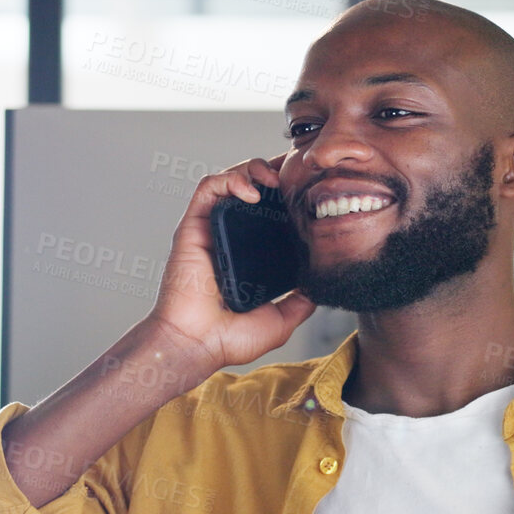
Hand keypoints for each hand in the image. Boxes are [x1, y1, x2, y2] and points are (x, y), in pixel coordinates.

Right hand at [148, 152, 316, 372]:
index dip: (287, 192)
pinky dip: (230, 179)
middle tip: (295, 172)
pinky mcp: (193, 226)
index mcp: (249, 253)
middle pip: (251, 187)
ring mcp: (211, 229)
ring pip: (230, 179)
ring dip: (253, 168)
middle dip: (274, 170)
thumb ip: (301, 303)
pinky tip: (251, 192)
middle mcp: (230, 236)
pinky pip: (208, 188)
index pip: (270, 211)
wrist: (197, 344)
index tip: (309, 186)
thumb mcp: (281, 320)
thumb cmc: (229, 338)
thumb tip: (321, 286)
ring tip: (274, 179)